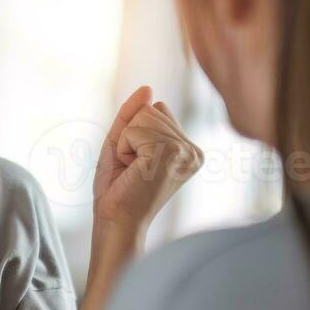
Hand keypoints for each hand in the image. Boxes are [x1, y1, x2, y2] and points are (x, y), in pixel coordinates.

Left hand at [93, 85, 203, 238]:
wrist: (116, 221)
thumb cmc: (117, 189)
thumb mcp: (122, 143)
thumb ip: (133, 114)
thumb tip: (148, 88)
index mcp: (188, 149)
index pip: (156, 109)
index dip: (133, 133)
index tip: (136, 163)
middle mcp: (193, 150)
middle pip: (151, 109)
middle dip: (129, 137)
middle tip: (132, 169)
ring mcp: (185, 151)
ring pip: (144, 115)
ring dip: (127, 143)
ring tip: (133, 170)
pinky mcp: (171, 152)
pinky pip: (135, 127)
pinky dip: (124, 147)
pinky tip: (133, 171)